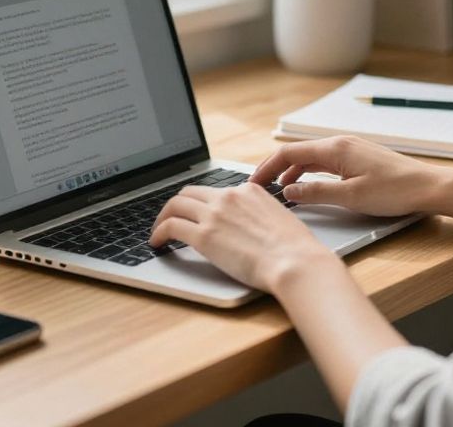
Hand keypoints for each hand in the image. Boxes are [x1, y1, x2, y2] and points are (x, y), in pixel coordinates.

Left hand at [148, 184, 338, 291]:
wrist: (295, 262)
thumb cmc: (295, 249)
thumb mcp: (279, 218)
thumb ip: (259, 215)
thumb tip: (249, 226)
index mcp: (249, 190)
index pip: (216, 190)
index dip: (202, 202)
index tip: (196, 212)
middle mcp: (229, 196)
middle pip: (190, 192)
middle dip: (177, 205)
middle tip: (170, 218)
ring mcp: (215, 214)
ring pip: (175, 205)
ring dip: (162, 217)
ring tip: (158, 231)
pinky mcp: (204, 236)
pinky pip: (171, 227)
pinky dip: (158, 232)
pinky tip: (157, 242)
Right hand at [250, 135, 452, 216]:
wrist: (430, 187)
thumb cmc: (395, 191)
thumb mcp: (351, 197)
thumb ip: (316, 193)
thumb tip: (289, 192)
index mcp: (335, 149)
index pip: (289, 154)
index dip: (267, 168)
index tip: (253, 184)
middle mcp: (340, 143)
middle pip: (298, 153)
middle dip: (276, 169)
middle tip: (260, 187)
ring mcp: (351, 149)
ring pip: (311, 157)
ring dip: (293, 171)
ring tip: (280, 190)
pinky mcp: (359, 158)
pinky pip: (325, 162)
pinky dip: (310, 172)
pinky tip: (308, 186)